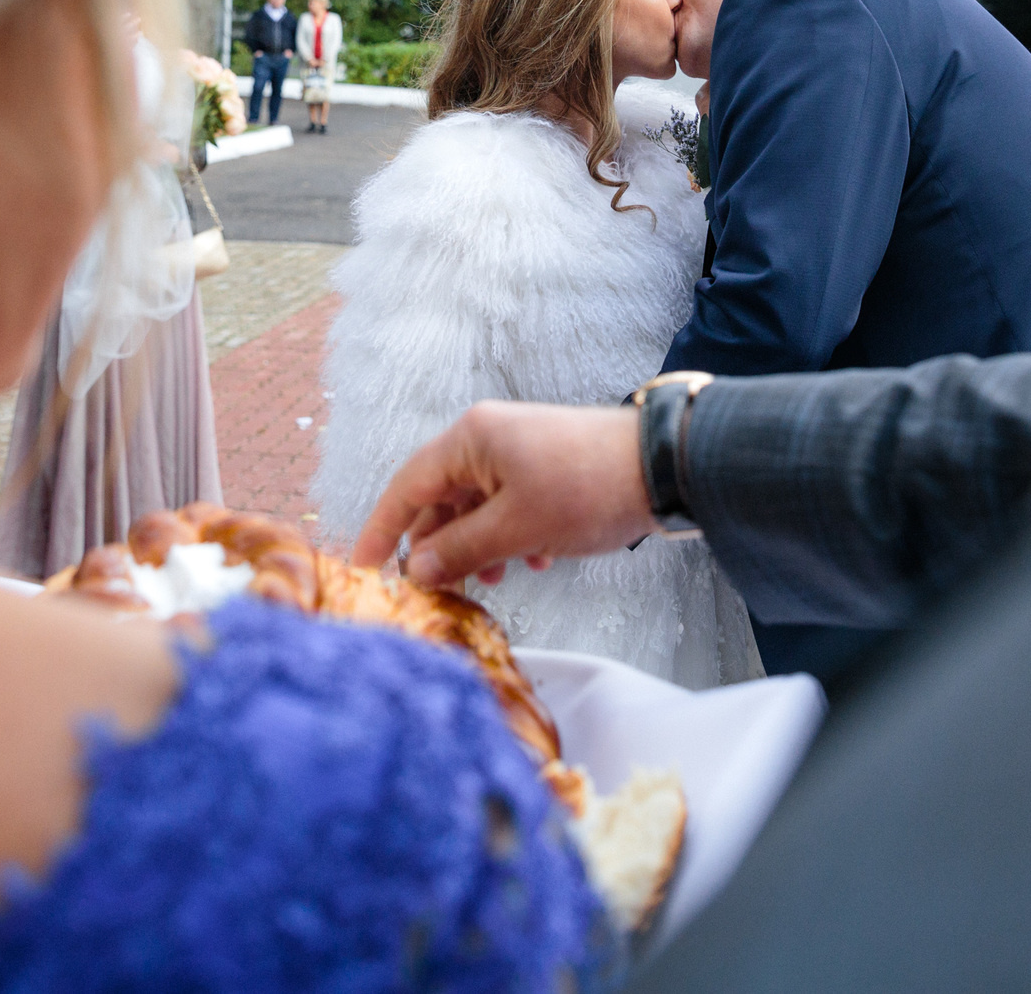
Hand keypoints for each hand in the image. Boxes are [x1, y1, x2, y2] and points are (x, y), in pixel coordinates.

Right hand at [351, 402, 652, 586]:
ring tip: (493, 582)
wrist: (667, 467)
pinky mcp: (546, 468)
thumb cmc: (588, 489)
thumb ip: (461, 550)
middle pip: (440, 500)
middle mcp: (488, 438)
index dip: (381, 531)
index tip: (363, 570)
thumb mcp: (516, 528)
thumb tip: (417, 569)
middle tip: (437, 592)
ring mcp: (518, 452)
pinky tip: (534, 562)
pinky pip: (509, 506)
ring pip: (477, 507)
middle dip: (439, 548)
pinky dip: (511, 537)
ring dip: (478, 548)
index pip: (406, 487)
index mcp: (470, 439)